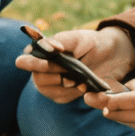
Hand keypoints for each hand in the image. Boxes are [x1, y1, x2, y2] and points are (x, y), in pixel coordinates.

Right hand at [16, 26, 134, 103]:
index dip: (34, 63)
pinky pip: (62, 97)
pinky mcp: (61, 96)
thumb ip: (60, 40)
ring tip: (81, 77)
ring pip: (47, 90)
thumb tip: (51, 49)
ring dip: (65, 83)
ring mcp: (50, 85)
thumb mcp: (77, 37)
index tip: (54, 55)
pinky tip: (84, 85)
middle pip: (36, 78)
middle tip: (72, 69)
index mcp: (40, 53)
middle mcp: (40, 70)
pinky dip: (74, 91)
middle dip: (55, 73)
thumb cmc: (90, 43)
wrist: (110, 57)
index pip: (24, 62)